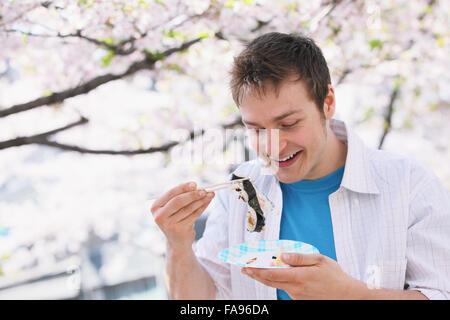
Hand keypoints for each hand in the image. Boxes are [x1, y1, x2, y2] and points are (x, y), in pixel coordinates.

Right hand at [151, 182, 214, 250]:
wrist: (177, 241)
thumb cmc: (176, 219)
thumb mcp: (173, 208)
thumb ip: (180, 196)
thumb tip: (195, 186)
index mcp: (155, 207)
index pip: (170, 194)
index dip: (183, 188)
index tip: (195, 184)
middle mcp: (159, 216)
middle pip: (178, 201)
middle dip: (192, 194)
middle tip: (204, 190)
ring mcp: (169, 224)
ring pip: (188, 208)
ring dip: (201, 200)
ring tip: (210, 194)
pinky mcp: (180, 230)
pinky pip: (194, 215)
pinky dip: (202, 207)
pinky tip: (207, 202)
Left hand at [241, 253, 365, 299]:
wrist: (347, 296)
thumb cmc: (335, 276)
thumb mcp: (320, 260)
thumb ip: (300, 257)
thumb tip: (284, 255)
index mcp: (299, 277)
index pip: (272, 273)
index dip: (257, 270)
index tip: (246, 265)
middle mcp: (295, 289)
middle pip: (269, 281)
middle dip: (255, 274)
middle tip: (244, 268)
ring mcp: (297, 296)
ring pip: (276, 285)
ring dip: (265, 277)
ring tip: (255, 270)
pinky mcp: (299, 300)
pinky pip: (285, 289)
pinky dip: (278, 282)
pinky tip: (276, 275)